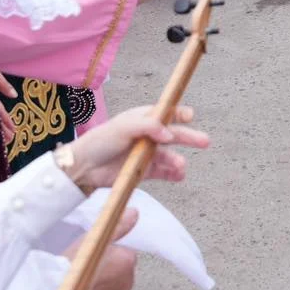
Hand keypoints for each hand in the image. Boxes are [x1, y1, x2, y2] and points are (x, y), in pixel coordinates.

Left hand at [63, 101, 208, 192]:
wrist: (84, 167)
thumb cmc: (101, 140)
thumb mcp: (123, 127)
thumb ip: (148, 126)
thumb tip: (169, 133)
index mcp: (143, 119)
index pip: (166, 113)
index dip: (179, 113)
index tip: (190, 115)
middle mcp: (148, 136)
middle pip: (174, 135)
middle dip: (190, 137)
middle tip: (205, 141)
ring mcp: (147, 154)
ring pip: (170, 156)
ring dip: (178, 160)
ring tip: (181, 166)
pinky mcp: (144, 171)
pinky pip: (163, 173)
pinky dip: (173, 174)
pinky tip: (179, 176)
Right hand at [69, 210, 140, 289]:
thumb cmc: (71, 264)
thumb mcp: (93, 237)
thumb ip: (118, 226)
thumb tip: (134, 213)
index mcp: (127, 260)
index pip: (125, 252)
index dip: (110, 252)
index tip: (95, 253)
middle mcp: (128, 281)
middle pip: (121, 270)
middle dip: (109, 268)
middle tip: (88, 267)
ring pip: (116, 287)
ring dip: (105, 284)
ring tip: (85, 280)